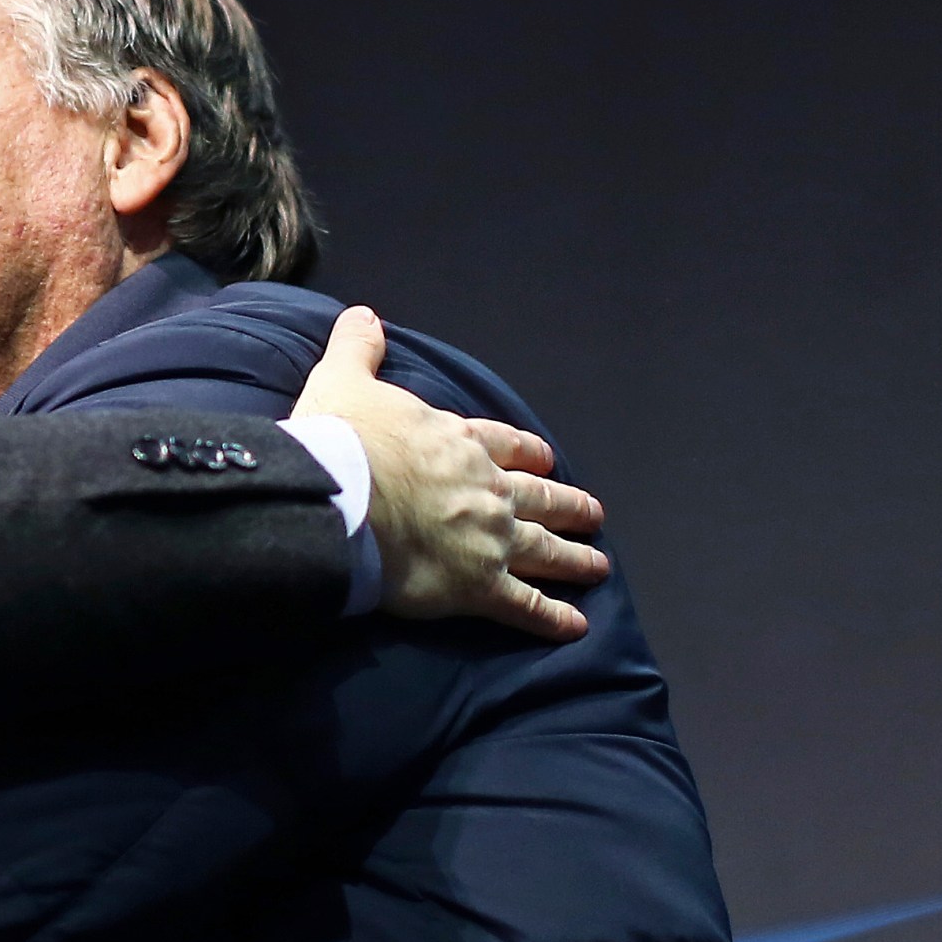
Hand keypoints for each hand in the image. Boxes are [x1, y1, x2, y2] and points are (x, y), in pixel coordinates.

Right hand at [292, 306, 608, 639]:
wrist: (344, 496)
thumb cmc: (344, 439)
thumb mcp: (346, 381)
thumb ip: (358, 349)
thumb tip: (362, 315)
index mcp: (459, 443)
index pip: (504, 445)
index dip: (526, 454)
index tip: (544, 459)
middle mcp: (487, 489)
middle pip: (539, 497)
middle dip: (568, 506)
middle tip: (593, 516)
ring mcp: (490, 538)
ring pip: (545, 549)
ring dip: (574, 558)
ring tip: (598, 567)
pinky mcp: (479, 585)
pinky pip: (526, 605)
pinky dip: (553, 617)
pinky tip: (576, 627)